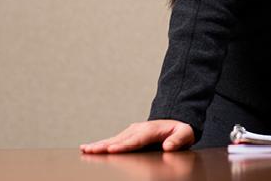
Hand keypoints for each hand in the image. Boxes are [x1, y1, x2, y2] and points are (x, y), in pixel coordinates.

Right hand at [80, 120, 195, 153]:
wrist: (176, 121)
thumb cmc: (181, 130)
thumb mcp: (186, 133)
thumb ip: (178, 140)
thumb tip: (168, 146)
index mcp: (150, 130)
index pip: (135, 140)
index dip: (123, 145)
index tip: (111, 149)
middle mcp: (138, 129)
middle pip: (119, 139)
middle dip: (104, 145)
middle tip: (90, 150)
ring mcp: (131, 131)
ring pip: (113, 139)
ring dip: (98, 144)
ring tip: (85, 149)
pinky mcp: (128, 134)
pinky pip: (112, 140)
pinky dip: (100, 144)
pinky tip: (88, 148)